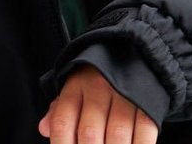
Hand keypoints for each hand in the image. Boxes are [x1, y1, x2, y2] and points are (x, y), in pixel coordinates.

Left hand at [40, 65, 157, 143]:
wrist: (135, 56)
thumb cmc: (96, 83)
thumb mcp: (73, 90)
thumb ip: (58, 112)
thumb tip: (44, 129)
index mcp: (75, 88)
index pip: (61, 123)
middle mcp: (98, 89)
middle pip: (89, 135)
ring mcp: (125, 96)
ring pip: (117, 138)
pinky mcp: (148, 103)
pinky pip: (144, 134)